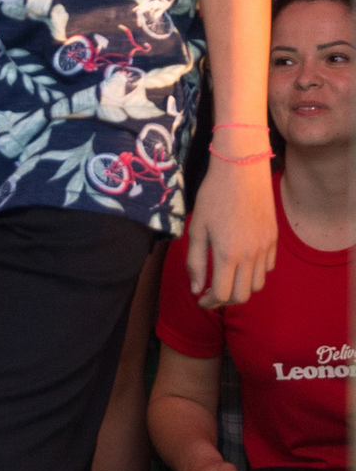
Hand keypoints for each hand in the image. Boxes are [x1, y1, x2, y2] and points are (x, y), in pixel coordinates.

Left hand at [186, 157, 276, 308]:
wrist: (242, 169)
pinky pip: (268, 267)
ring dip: (241, 287)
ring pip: (258, 284)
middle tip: (211, 292)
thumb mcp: (197, 228)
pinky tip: (242, 263)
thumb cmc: (213, 195)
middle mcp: (250, 255)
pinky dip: (255, 273)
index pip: (222, 295)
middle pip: (242, 296)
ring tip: (226, 278)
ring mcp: (266, 247)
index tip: (200, 298)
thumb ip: (196, 261)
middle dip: (224, 300)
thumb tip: (197, 288)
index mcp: (228, 254)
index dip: (209, 302)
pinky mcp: (274, 238)